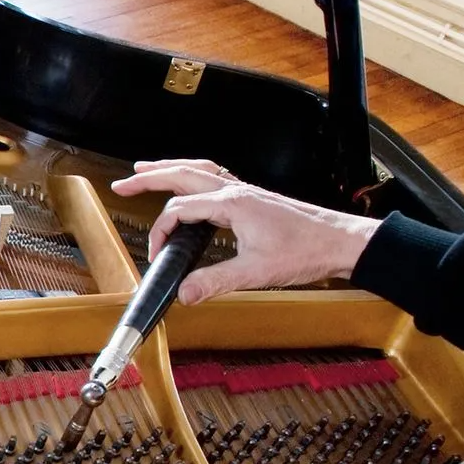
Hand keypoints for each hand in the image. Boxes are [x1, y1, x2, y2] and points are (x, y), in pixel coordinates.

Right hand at [111, 158, 381, 303]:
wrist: (340, 242)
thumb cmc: (306, 251)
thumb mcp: (256, 272)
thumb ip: (215, 282)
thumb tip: (183, 294)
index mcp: (231, 204)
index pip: (179, 209)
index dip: (161, 232)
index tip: (157, 254)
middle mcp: (236, 191)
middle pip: (183, 173)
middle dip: (149, 176)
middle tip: (123, 182)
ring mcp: (246, 191)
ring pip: (199, 169)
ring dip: (171, 169)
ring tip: (148, 169)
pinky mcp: (254, 198)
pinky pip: (216, 176)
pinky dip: (195, 175)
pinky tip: (193, 185)